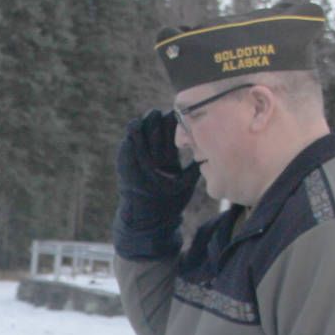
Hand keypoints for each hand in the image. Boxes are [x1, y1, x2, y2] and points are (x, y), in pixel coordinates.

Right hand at [113, 110, 199, 259]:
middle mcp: (151, 156)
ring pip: (137, 139)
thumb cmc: (170, 203)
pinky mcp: (125, 170)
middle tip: (157, 113)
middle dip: (154, 121)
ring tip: (141, 121)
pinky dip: (127, 145)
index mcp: (166, 156)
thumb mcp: (186, 182)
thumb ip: (195, 168)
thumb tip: (210, 156)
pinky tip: (130, 136)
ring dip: (139, 129)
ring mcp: (137, 162)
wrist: (150, 220)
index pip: (168, 132)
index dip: (172, 122)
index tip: (177, 114)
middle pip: (152, 131)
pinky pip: (124, 154)